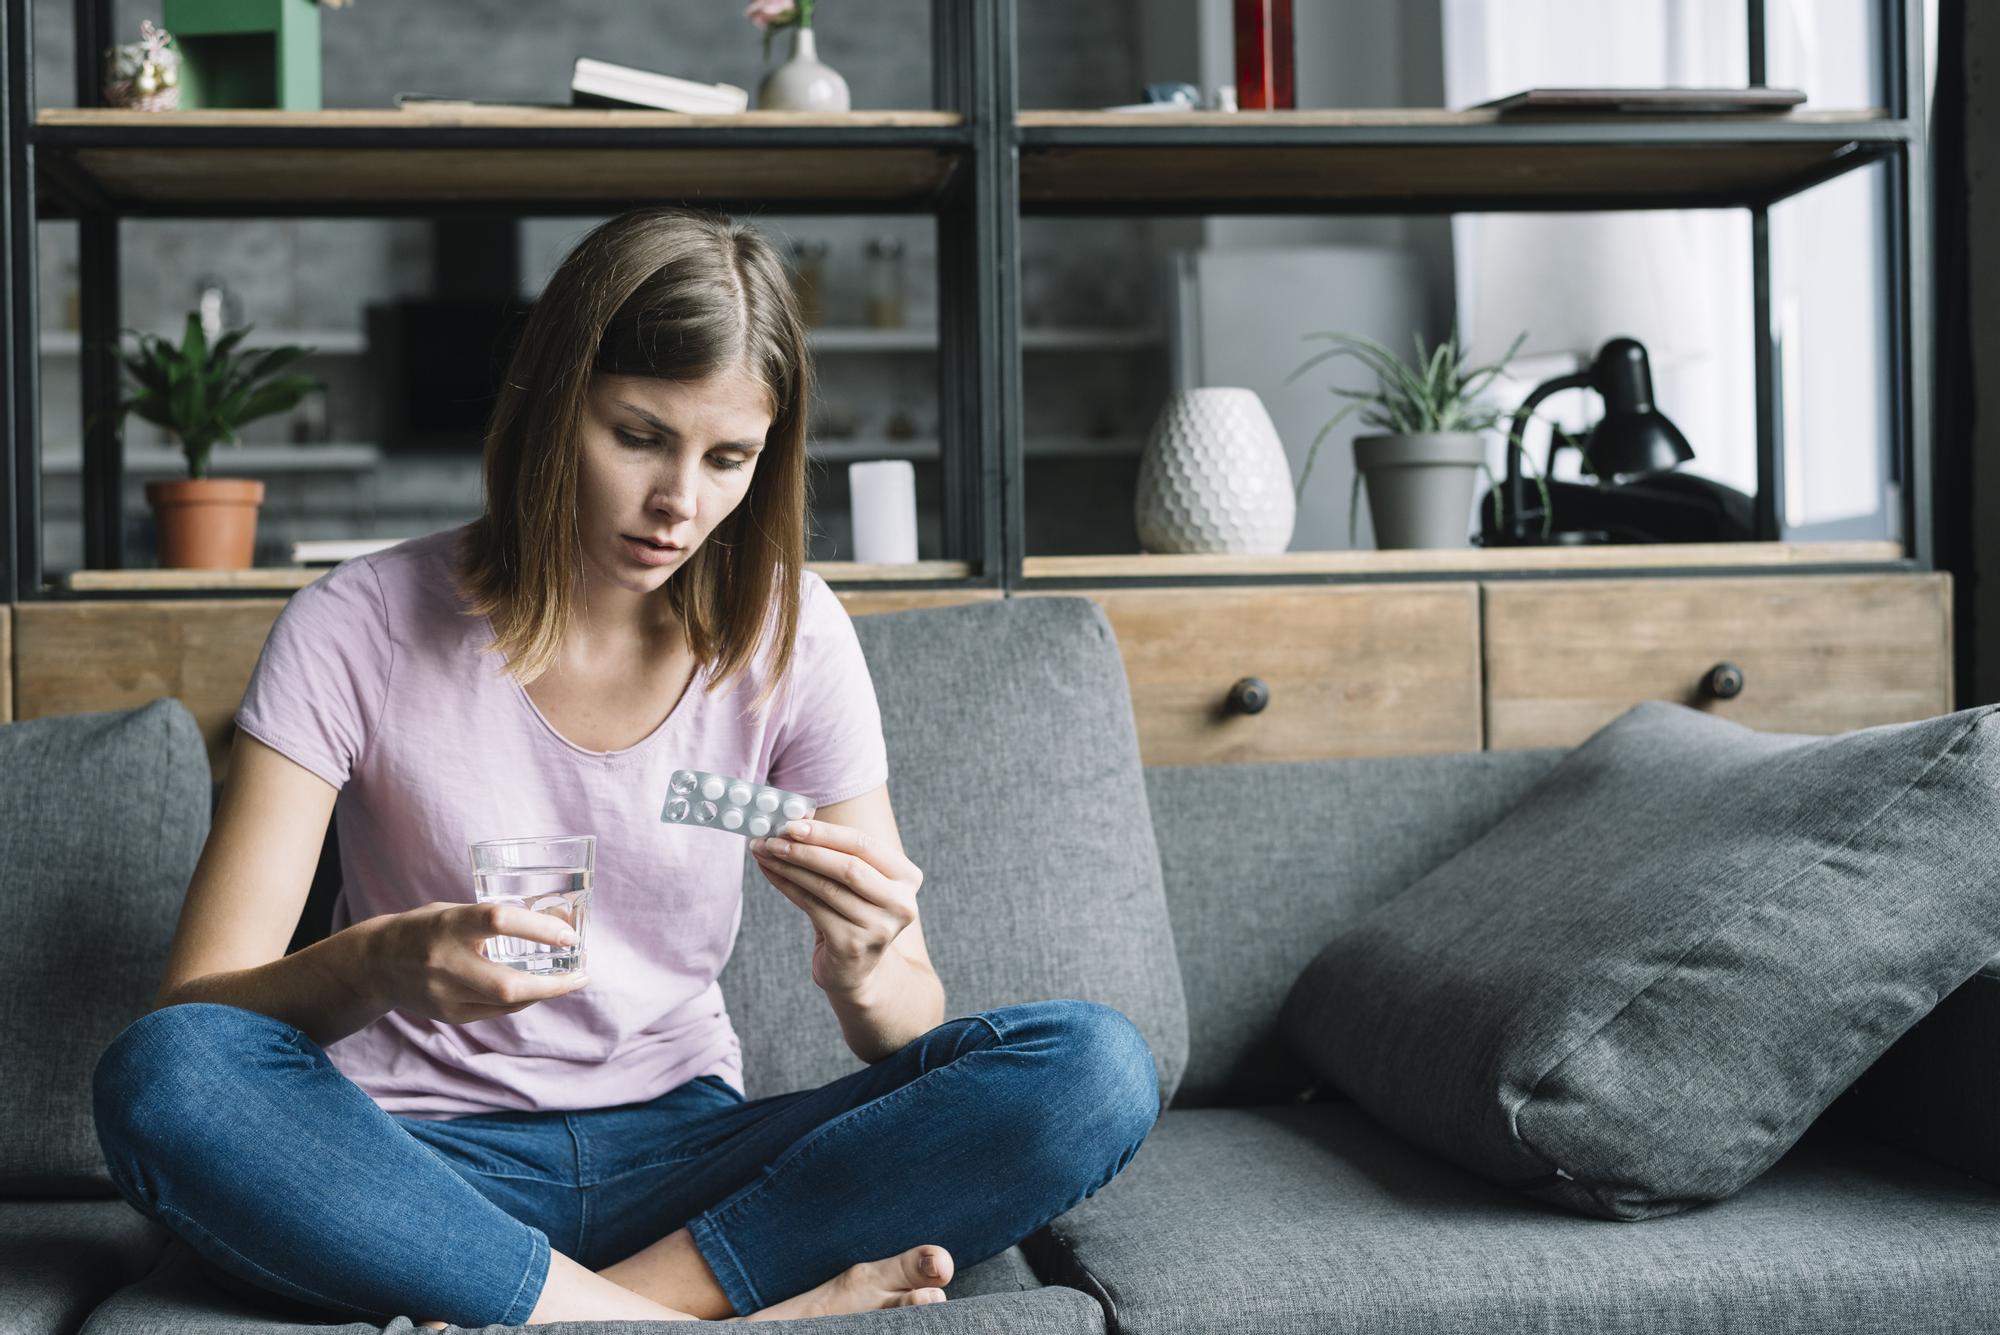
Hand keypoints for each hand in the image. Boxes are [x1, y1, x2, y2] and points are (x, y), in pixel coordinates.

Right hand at [359, 901, 587, 1024]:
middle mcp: (444, 962)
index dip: (538, 928)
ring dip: (543, 993)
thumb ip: (496, 918)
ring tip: (568, 981)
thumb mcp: (455, 910)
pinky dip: (521, 1001)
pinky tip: (536, 990)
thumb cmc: (425, 927)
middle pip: (507, 984)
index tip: (569, 934)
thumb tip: (558, 923)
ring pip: (506, 1004)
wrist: (374, 963)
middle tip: (581, 974)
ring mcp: (444, 994)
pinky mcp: (447, 1014)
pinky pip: (496, 1012)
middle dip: (553, 984)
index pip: (498, 921)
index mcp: (448, 924)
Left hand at [751, 819, 923, 996]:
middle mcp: (900, 903)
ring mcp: (878, 927)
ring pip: (826, 887)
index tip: (791, 822)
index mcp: (907, 877)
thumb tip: (795, 820)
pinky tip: (771, 874)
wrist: (855, 969)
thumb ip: (834, 851)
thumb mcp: (854, 881)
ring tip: (765, 852)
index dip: (825, 832)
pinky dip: (787, 887)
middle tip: (773, 837)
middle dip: (805, 849)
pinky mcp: (853, 945)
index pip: (864, 844)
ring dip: (790, 866)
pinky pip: (813, 907)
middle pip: (847, 866)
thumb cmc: (852, 913)